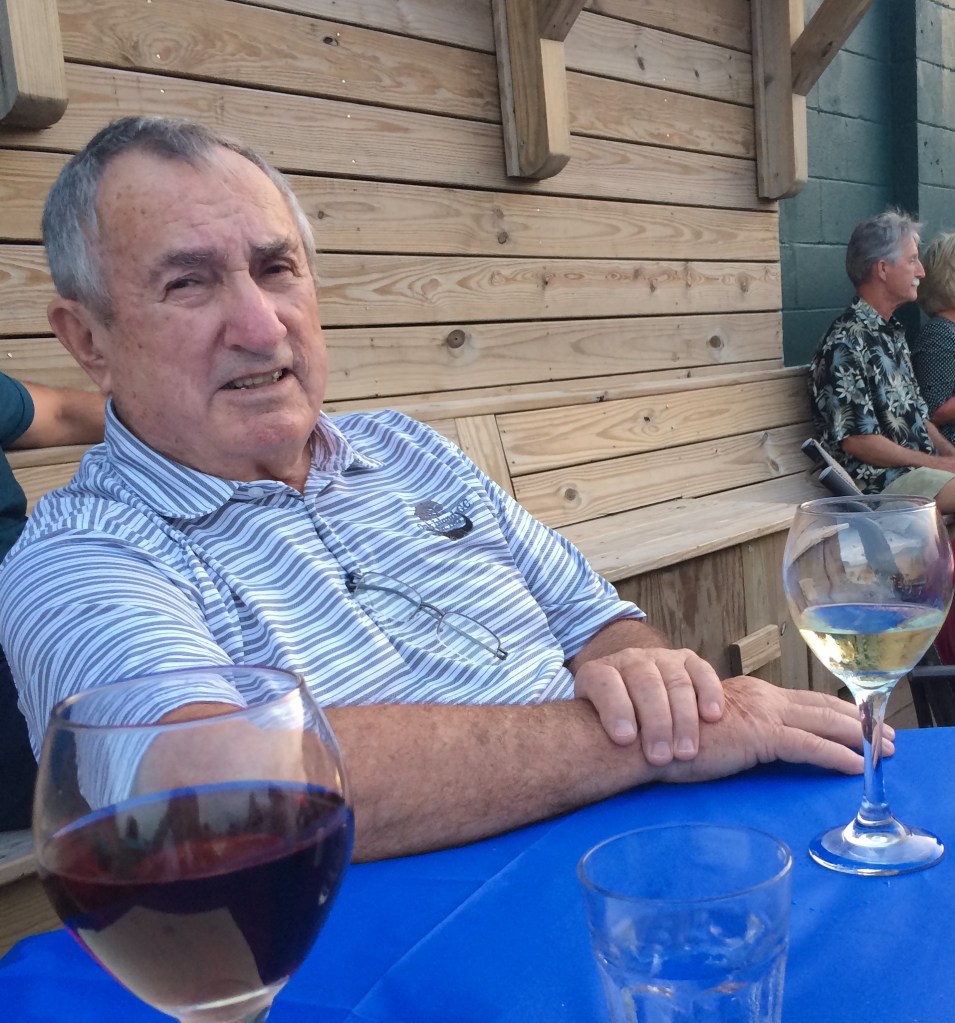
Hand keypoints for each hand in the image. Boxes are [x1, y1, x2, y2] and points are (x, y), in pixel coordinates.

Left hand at [573, 646, 724, 764]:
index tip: (625, 739)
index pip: (604, 682)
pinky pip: (702, 671)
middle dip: (655, 722)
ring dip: (683, 718)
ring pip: (676, 681)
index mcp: (598, 673)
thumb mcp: (593, 726)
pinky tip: (712, 717)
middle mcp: (629, 660)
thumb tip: (588, 763)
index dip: (615, 708)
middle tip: (661, 757)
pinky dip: (709, 692)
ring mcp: (660, 658)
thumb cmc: (612, 725)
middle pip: (645, 683)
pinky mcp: (688, 660)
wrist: (632, 696)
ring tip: (685, 752)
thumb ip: (592, 736)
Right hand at [656, 675, 893, 781]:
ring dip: (858, 736)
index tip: (861, 722)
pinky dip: (836, 754)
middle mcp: (761, 696)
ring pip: (823, 721)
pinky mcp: (759, 733)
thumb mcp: (711, 727)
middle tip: (891, 735)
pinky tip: (855, 765)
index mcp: (751, 694)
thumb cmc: (667, 736)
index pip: (803, 700)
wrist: (644, 735)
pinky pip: (808, 745)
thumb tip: (751, 741)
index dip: (835, 711)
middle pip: (821, 706)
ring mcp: (762, 713)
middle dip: (859, 721)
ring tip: (885, 749)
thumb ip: (735, 727)